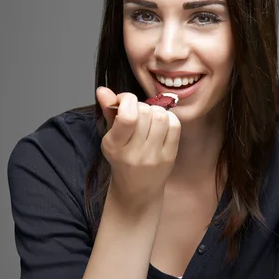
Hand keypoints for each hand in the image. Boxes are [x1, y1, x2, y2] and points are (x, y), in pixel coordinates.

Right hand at [96, 86, 180, 208]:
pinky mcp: (169, 157)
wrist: (136, 189)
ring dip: (155, 111)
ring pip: (161, 116)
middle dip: (141, 106)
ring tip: (149, 118)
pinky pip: (175, 125)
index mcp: (114, 146)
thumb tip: (103, 89)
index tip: (124, 101)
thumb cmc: (122, 159)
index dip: (127, 99)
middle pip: (145, 112)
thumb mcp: (111, 137)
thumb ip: (108, 112)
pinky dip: (168, 118)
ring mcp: (154, 156)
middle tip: (137, 114)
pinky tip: (161, 124)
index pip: (127, 116)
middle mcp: (134, 153)